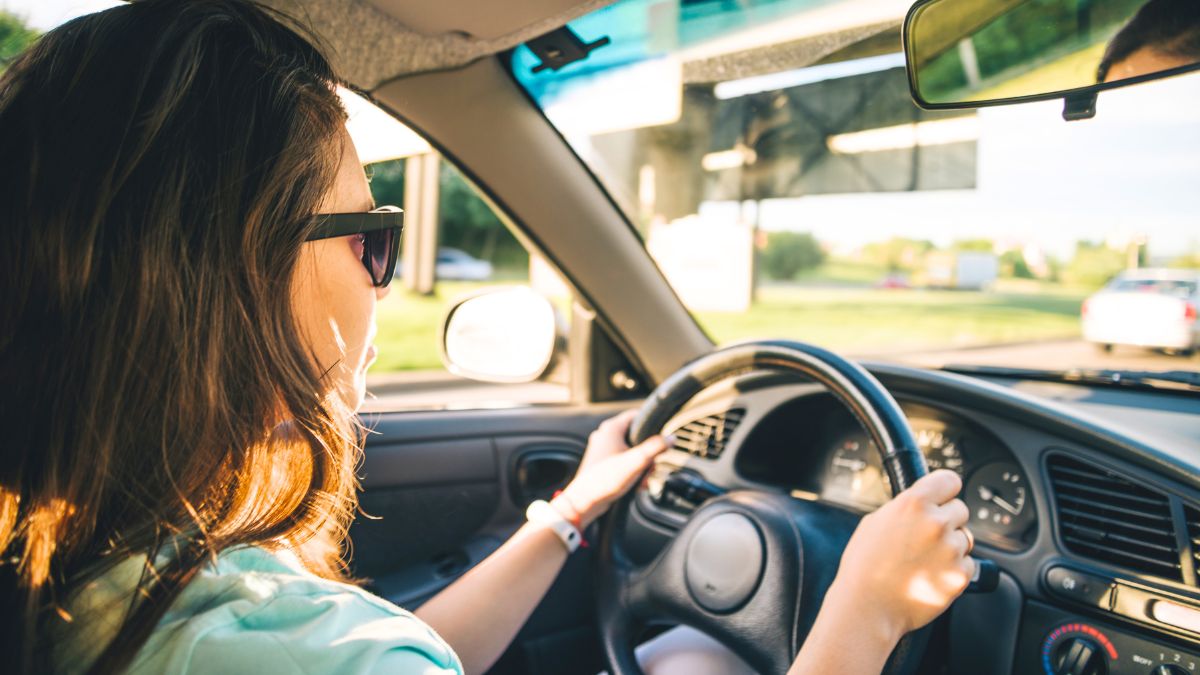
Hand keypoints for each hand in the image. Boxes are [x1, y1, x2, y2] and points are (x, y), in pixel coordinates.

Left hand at [555, 410, 671, 527]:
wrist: (585, 502)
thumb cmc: (605, 480)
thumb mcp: (636, 462)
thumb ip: (656, 448)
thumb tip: (671, 438)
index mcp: (611, 428)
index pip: (636, 415)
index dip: (651, 425)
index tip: (660, 437)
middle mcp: (605, 436)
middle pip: (636, 437)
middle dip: (647, 454)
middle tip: (651, 467)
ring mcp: (602, 450)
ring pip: (630, 451)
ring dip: (641, 465)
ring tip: (643, 479)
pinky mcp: (602, 463)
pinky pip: (623, 462)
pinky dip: (631, 471)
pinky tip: (636, 484)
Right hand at [824, 470, 973, 645]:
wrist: (868, 607)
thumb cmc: (864, 566)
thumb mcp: (875, 522)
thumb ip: (904, 508)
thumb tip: (922, 504)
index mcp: (914, 503)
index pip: (950, 480)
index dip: (945, 490)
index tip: (943, 497)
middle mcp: (936, 523)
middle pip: (961, 509)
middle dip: (947, 520)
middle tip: (926, 537)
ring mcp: (951, 550)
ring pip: (966, 537)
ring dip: (951, 546)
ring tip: (924, 560)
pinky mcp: (960, 575)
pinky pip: (968, 563)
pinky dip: (954, 569)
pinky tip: (930, 575)